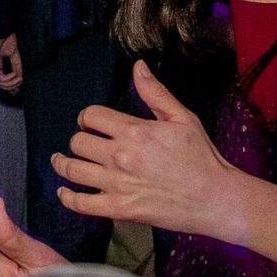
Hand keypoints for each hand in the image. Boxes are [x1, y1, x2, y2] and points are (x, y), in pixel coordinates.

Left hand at [0, 35, 22, 92]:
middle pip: (0, 84)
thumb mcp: (14, 55)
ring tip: (19, 78)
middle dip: (12, 85)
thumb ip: (16, 66)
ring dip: (11, 83)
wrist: (1, 30)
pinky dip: (7, 78)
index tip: (20, 86)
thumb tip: (21, 77)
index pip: (1, 80)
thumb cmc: (5, 38)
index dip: (11, 85)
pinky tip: (14, 74)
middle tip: (21, 82)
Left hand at [51, 62, 239, 239]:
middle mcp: (120, 156)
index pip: (91, 116)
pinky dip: (67, 198)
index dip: (87, 118)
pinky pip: (80, 204)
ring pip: (72, 170)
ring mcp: (117, 184)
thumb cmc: (202, 158)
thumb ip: (155, 93)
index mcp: (135, 131)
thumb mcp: (182, 118)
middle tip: (81, 144)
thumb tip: (138, 67)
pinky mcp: (119, 209)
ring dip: (62, 165)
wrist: (215, 198)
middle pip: (78, 142)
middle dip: (78, 140)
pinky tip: (65, 192)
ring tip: (61, 161)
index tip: (90, 124)